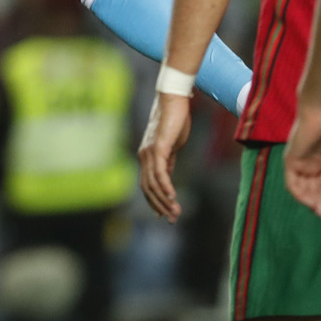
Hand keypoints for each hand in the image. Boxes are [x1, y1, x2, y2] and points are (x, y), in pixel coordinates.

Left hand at [137, 89, 194, 221]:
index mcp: (146, 156)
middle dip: (159, 206)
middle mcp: (144, 155)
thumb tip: (167, 175)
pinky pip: (160, 172)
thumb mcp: (171, 146)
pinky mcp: (159, 147)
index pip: (147, 184)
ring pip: (153, 183)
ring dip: (164, 200)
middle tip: (172, 219)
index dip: (154, 201)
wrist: (173, 100)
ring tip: (176, 212)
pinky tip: (173, 197)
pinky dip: (166, 186)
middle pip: (147, 188)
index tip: (164, 215)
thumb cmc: (174, 120)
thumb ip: (168, 160)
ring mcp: (150, 152)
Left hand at [283, 96, 320, 222]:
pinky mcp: (290, 159)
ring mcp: (298, 162)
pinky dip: (300, 195)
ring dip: (311, 204)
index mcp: (319, 163)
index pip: (320, 188)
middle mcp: (306, 165)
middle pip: (311, 192)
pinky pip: (292, 183)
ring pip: (301, 191)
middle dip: (320, 207)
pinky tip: (311, 204)